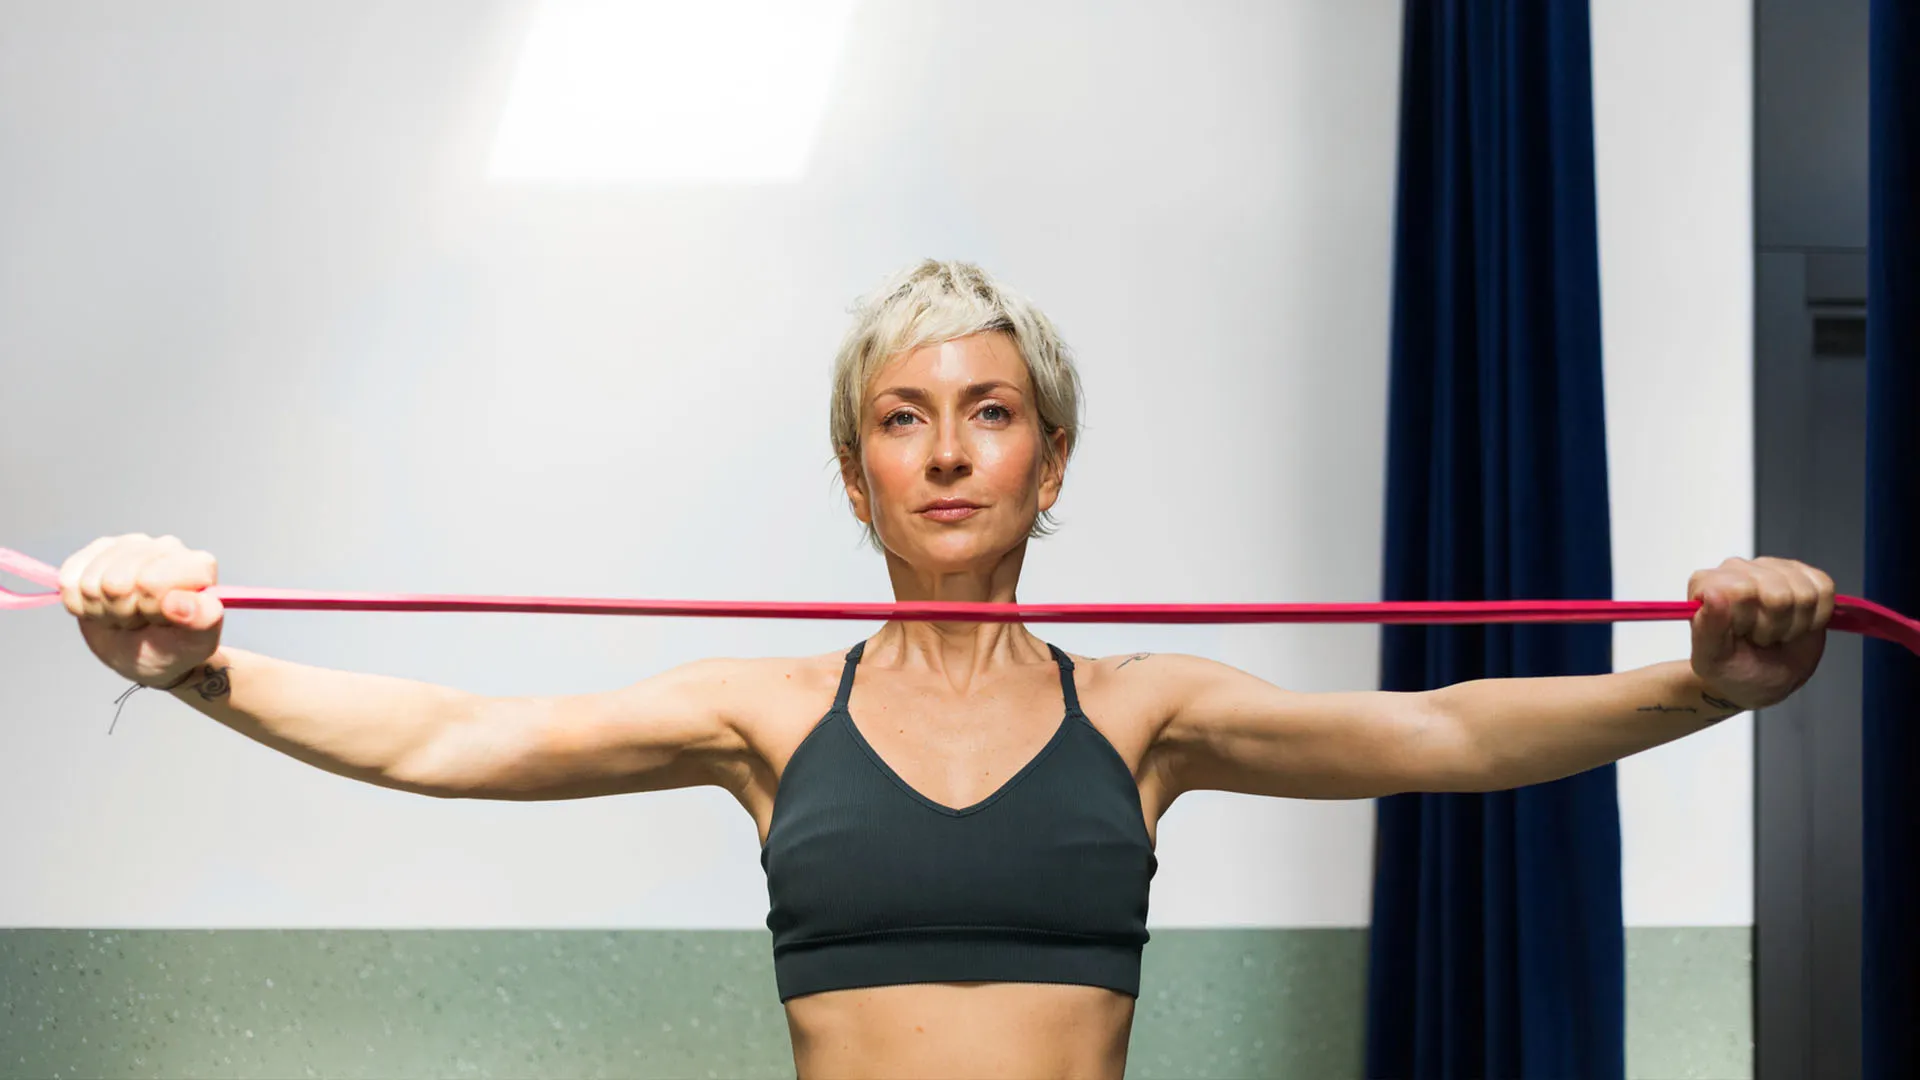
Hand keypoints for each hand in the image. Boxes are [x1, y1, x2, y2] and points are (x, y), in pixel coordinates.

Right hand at [58, 533, 223, 687]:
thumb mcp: (196, 643)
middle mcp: (164, 546)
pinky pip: (69, 581)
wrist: (145, 653)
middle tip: (143, 619)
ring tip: (126, 615)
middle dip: (125, 612)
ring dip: (103, 610)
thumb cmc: (174, 647)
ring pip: (91, 582)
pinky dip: (81, 605)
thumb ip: (201, 620)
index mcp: (197, 565)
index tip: (163, 619)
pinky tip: (104, 606)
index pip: (153, 581)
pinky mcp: (96, 552)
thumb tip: (182, 602)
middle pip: (116, 583)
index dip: (150, 609)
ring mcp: (129, 545)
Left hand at [1688, 556, 1833, 710]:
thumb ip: (1708, 628)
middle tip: (1759, 637)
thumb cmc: (1730, 667)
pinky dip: (1817, 616)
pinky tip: (1797, 624)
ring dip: (1795, 624)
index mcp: (1707, 583)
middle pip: (1777, 594)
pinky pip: (1824, 588)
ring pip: (1804, 593)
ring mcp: (1772, 567)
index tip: (1740, 634)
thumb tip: (1713, 593)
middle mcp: (1738, 568)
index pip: (1740, 591)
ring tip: (1776, 633)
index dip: (1748, 621)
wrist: (1758, 679)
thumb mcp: (1711, 658)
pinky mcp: (1803, 574)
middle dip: (1773, 626)